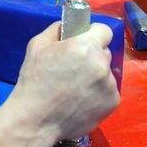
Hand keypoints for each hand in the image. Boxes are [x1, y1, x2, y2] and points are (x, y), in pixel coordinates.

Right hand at [7, 22, 119, 140]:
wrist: (35, 120)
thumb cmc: (34, 80)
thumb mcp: (37, 45)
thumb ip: (56, 30)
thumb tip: (67, 25)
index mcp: (86, 47)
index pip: (104, 30)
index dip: (94, 33)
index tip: (84, 40)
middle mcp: (102, 65)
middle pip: (104, 52)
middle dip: (92, 55)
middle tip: (75, 67)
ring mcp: (110, 86)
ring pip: (106, 72)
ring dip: (96, 75)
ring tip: (76, 87)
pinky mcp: (112, 103)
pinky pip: (108, 90)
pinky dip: (98, 93)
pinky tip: (81, 99)